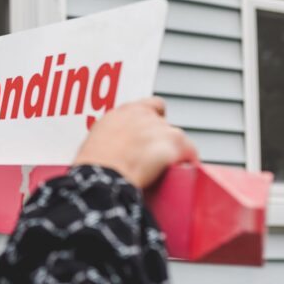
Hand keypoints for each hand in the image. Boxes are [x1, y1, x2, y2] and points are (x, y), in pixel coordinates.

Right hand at [74, 97, 197, 188]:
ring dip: (174, 151)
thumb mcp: (98, 141)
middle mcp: (142, 115)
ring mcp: (158, 127)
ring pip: (177, 137)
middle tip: (154, 160)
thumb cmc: (94, 167)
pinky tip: (182, 171)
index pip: (151, 106)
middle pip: (164, 124)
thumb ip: (114, 135)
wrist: (101, 177)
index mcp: (122, 113)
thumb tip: (120, 147)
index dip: (156, 120)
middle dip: (161, 141)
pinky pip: (190, 151)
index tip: (153, 134)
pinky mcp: (173, 141)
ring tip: (165, 169)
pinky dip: (188, 160)